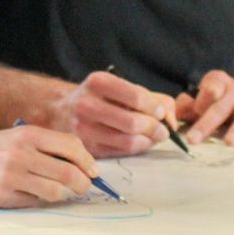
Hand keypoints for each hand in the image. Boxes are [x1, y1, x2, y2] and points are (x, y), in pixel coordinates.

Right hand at [0, 125, 94, 207]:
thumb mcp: (17, 136)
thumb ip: (46, 145)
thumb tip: (82, 162)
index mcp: (28, 133)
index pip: (72, 146)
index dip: (88, 161)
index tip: (93, 171)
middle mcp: (22, 152)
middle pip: (70, 172)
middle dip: (84, 183)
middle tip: (83, 187)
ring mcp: (12, 175)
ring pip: (56, 191)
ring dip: (61, 195)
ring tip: (53, 191)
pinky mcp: (3, 195)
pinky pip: (35, 202)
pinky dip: (39, 201)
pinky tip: (30, 194)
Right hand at [51, 71, 173, 157]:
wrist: (62, 109)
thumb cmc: (101, 97)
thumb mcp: (121, 86)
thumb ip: (152, 98)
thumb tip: (171, 119)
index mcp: (98, 82)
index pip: (136, 96)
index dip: (155, 107)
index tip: (161, 113)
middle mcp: (87, 104)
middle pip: (132, 122)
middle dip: (154, 128)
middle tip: (162, 130)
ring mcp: (84, 128)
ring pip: (127, 141)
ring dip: (147, 141)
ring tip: (152, 137)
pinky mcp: (86, 147)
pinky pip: (119, 152)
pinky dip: (135, 149)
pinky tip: (138, 142)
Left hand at [175, 70, 233, 145]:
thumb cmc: (224, 107)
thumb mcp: (204, 105)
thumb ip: (187, 108)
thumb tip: (170, 114)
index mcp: (220, 82)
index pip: (211, 83)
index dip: (203, 97)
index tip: (196, 111)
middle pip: (222, 103)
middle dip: (208, 122)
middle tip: (195, 138)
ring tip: (230, 142)